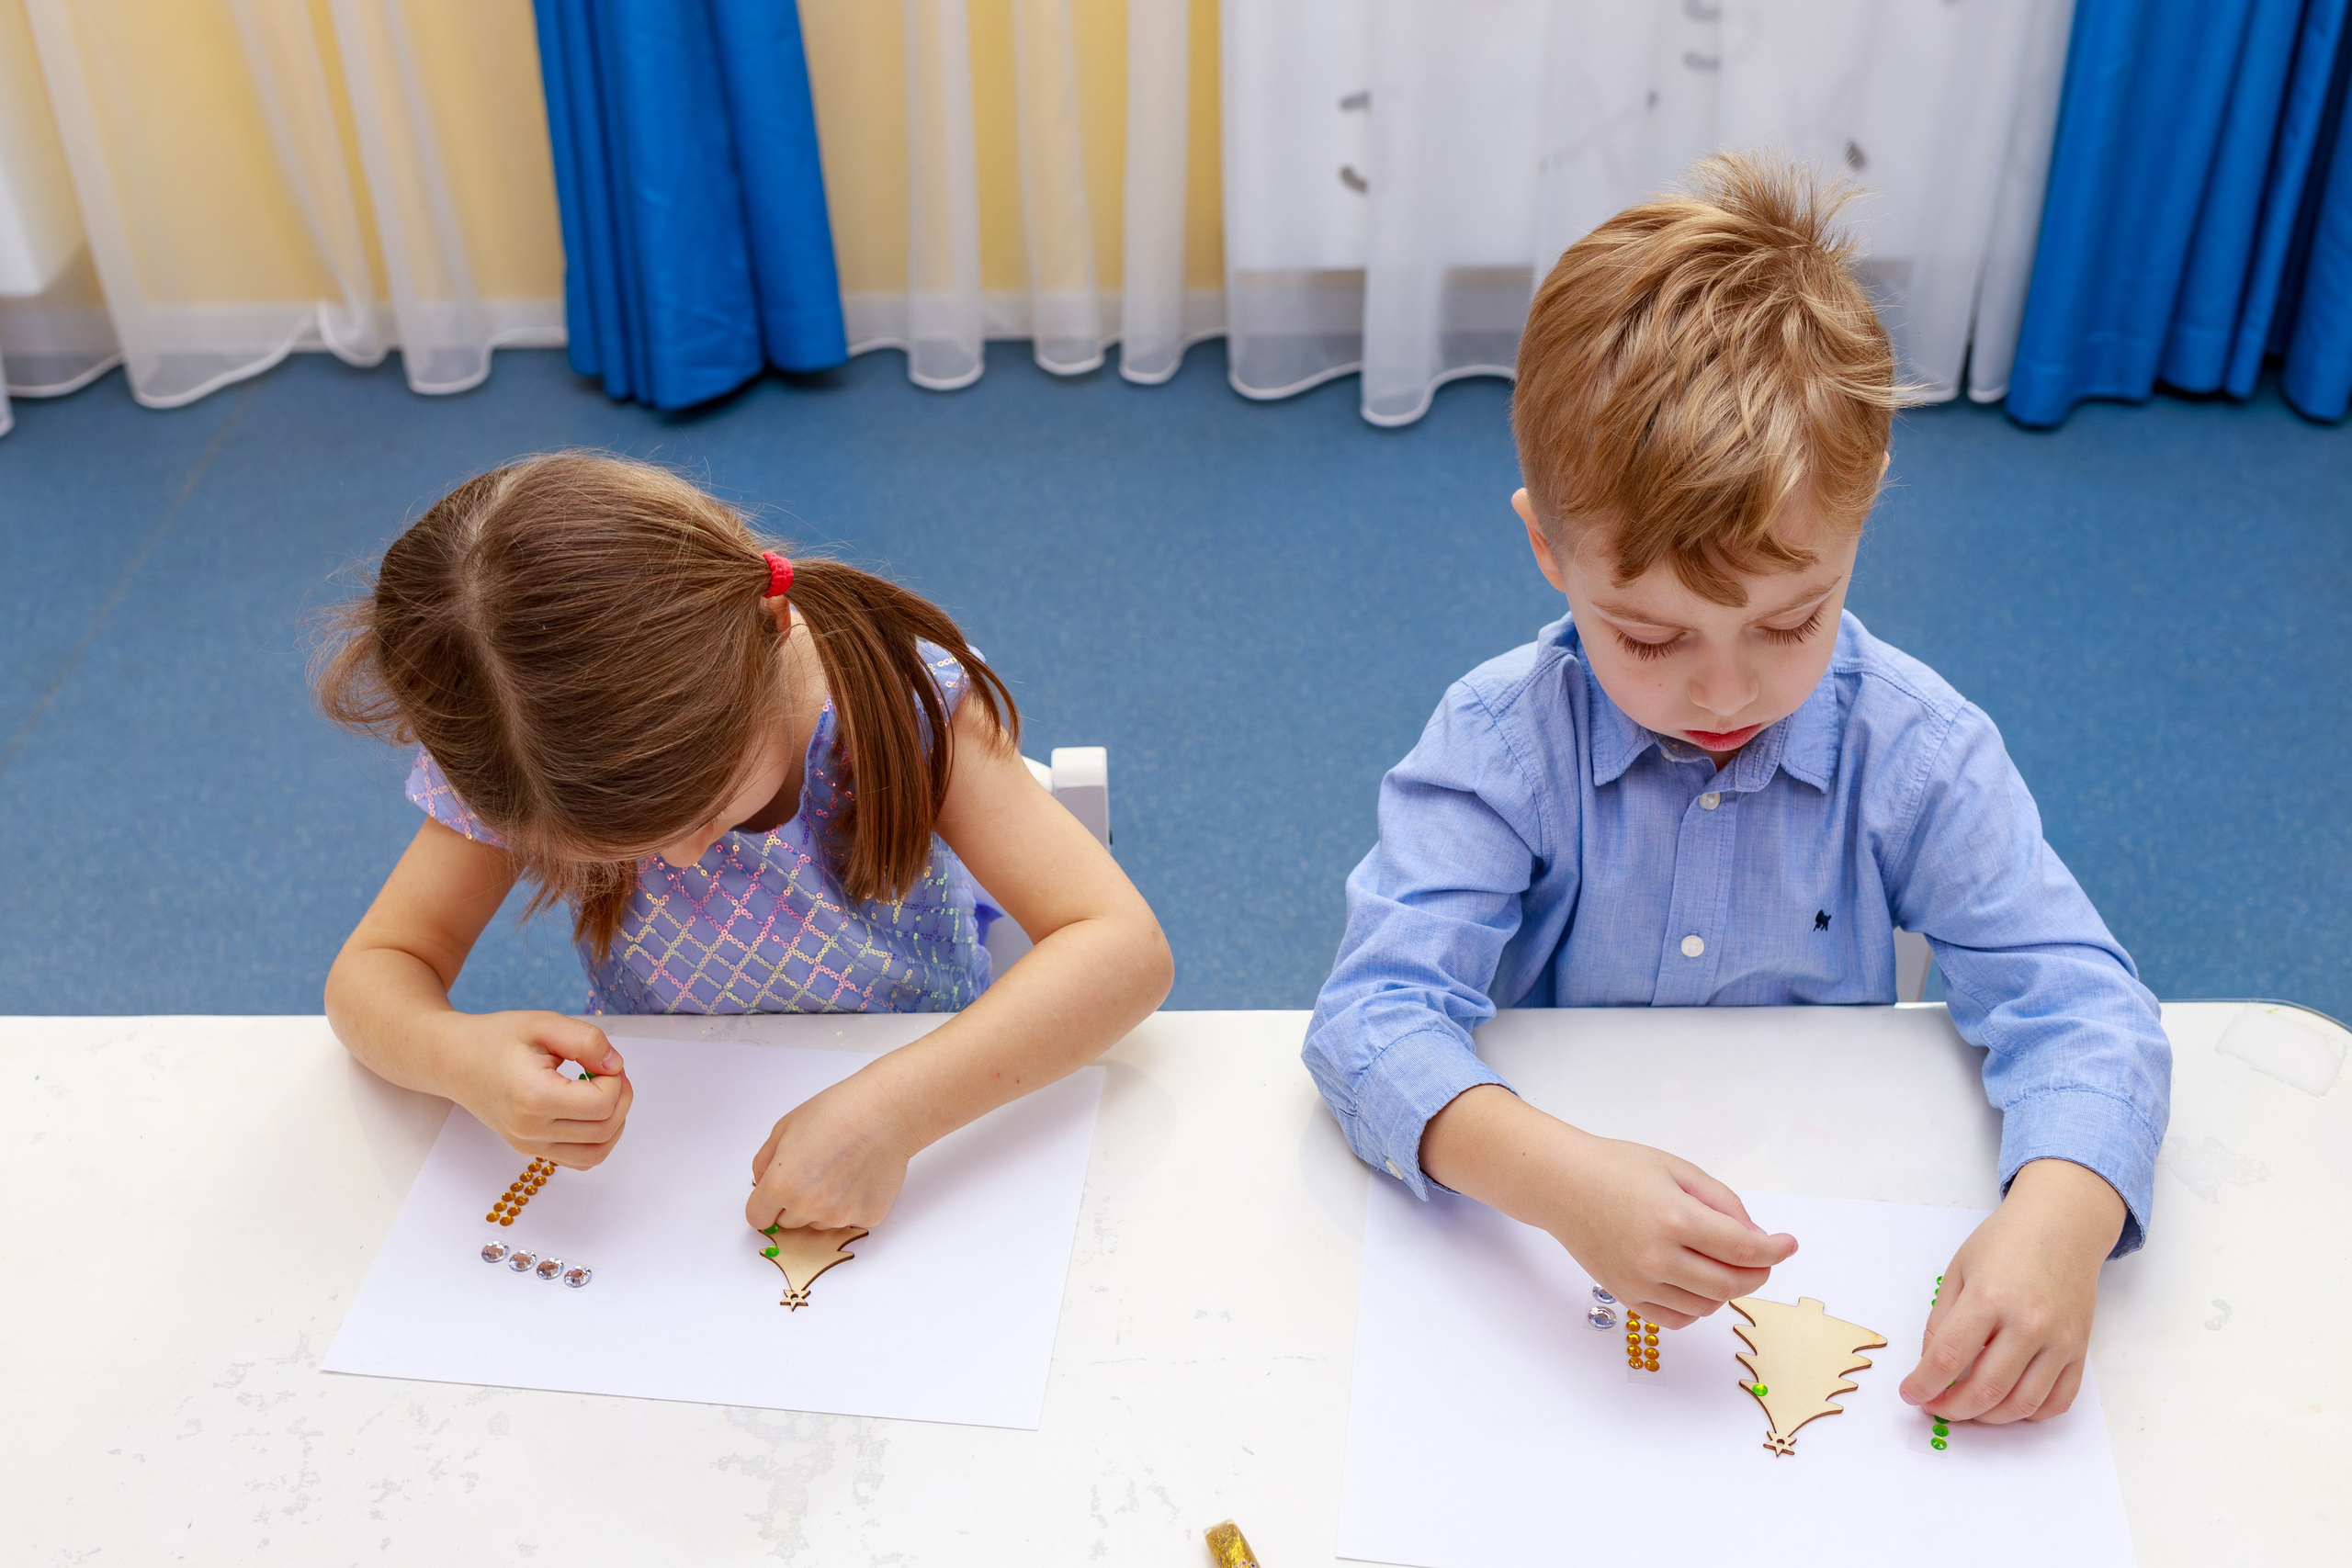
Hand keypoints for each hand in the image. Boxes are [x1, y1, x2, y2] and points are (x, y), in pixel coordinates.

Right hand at [442, 1011, 630, 1167]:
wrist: (454, 1060)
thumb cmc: (495, 1039)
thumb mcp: (543, 1023)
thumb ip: (586, 1040)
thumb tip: (615, 1065)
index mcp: (534, 1097)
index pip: (602, 1103)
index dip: (615, 1078)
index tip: (601, 1058)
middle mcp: (530, 1130)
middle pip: (605, 1129)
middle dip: (620, 1097)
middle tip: (607, 1071)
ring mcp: (529, 1145)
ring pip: (596, 1153)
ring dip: (614, 1122)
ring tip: (602, 1092)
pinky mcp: (530, 1149)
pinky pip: (579, 1160)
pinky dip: (596, 1141)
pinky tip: (589, 1111)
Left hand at [745, 1069, 915, 1233]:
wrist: (885, 1112)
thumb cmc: (837, 1112)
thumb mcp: (784, 1127)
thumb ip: (764, 1162)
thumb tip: (762, 1183)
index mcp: (781, 1186)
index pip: (757, 1217)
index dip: (764, 1204)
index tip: (774, 1195)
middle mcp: (808, 1207)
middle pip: (787, 1223)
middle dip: (794, 1203)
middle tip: (814, 1173)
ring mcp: (839, 1216)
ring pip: (818, 1223)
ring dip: (822, 1206)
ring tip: (840, 1171)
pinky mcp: (867, 1218)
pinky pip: (849, 1220)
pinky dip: (851, 1204)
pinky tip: (859, 1177)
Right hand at [1422, 1086, 1796, 1327]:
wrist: (1560, 1184)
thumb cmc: (1617, 1168)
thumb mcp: (1678, 1169)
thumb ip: (1723, 1203)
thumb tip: (1755, 1238)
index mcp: (1674, 1218)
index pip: (1744, 1249)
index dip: (1775, 1250)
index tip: (1788, 1244)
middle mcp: (1657, 1257)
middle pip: (1731, 1284)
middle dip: (1758, 1272)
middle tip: (1763, 1257)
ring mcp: (1639, 1281)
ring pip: (1708, 1305)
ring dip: (1727, 1288)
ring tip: (1722, 1262)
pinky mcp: (1625, 1295)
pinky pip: (1678, 1318)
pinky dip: (1698, 1306)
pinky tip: (1696, 1281)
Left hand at [1900, 1158, 2124, 1423]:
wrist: (2062, 1227)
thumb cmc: (2005, 1243)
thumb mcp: (1958, 1271)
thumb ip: (1941, 1320)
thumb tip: (1931, 1365)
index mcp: (1989, 1299)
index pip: (1948, 1358)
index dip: (1924, 1384)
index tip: (1910, 1394)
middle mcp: (2029, 1324)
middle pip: (1985, 1389)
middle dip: (1952, 1408)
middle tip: (1935, 1406)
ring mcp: (2059, 1341)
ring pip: (2021, 1404)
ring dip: (1988, 1418)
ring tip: (1967, 1409)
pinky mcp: (2080, 1351)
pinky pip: (2057, 1401)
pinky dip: (2029, 1414)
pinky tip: (2007, 1405)